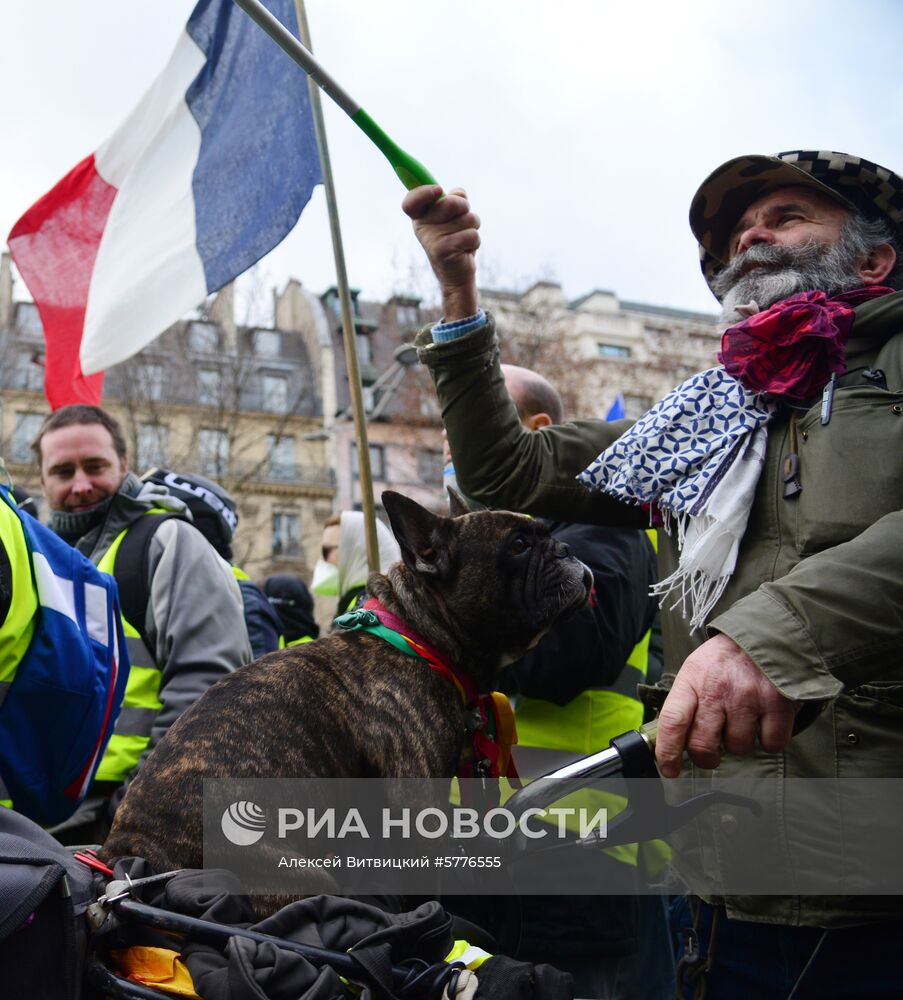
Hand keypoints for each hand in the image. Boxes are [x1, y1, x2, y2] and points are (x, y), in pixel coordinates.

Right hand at [402, 185, 480, 321]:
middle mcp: (422, 227)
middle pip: (451, 202)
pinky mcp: (444, 250)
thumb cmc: (456, 241)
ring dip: (473, 228)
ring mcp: (431, 239)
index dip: (423, 192)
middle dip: (465, 209)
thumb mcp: (454, 217)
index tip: (438, 190)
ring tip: (463, 241)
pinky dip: (475, 242)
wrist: (456, 275)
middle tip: (462, 222)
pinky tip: (464, 251)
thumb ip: (455, 199)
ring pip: (468, 218)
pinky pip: (472, 235)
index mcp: (420, 217)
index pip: (411, 201)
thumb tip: (459, 193)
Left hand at [655, 633, 797, 776]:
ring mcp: (749, 697)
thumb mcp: (696, 670)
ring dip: (740, 742)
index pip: (673, 721)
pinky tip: (765, 721)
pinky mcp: (778, 704)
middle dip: (705, 757)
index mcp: (692, 679)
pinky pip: (770, 744)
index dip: (667, 752)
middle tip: (711, 753)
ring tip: (742, 719)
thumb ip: (685, 704)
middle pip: (703, 744)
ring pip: (738, 747)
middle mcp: (718, 688)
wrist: (767, 633)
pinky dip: (769, 739)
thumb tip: (668, 742)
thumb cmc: (725, 660)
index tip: (669, 770)